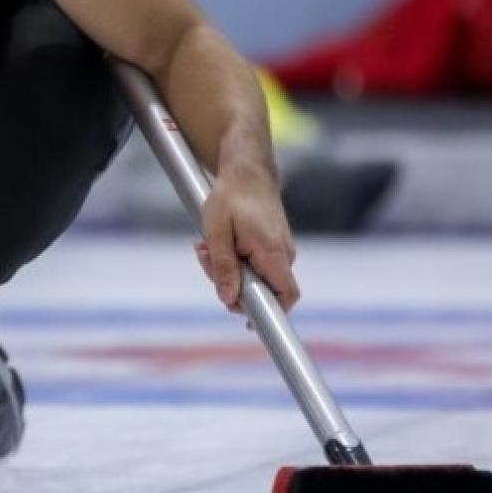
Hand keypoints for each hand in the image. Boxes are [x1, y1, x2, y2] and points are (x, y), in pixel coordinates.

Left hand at [195, 166, 298, 314]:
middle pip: (261, 289)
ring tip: (205, 246)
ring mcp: (278, 250)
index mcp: (273, 253)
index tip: (248, 321)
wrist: (246, 171)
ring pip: (252, 276)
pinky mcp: (270, 246)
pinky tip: (215, 244)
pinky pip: (252, 263)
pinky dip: (232, 257)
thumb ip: (224, 267)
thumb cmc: (231, 197)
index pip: (287, 295)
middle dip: (229, 282)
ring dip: (225, 267)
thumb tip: (229, 299)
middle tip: (205, 258)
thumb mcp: (218, 232)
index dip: (271, 313)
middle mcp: (283, 255)